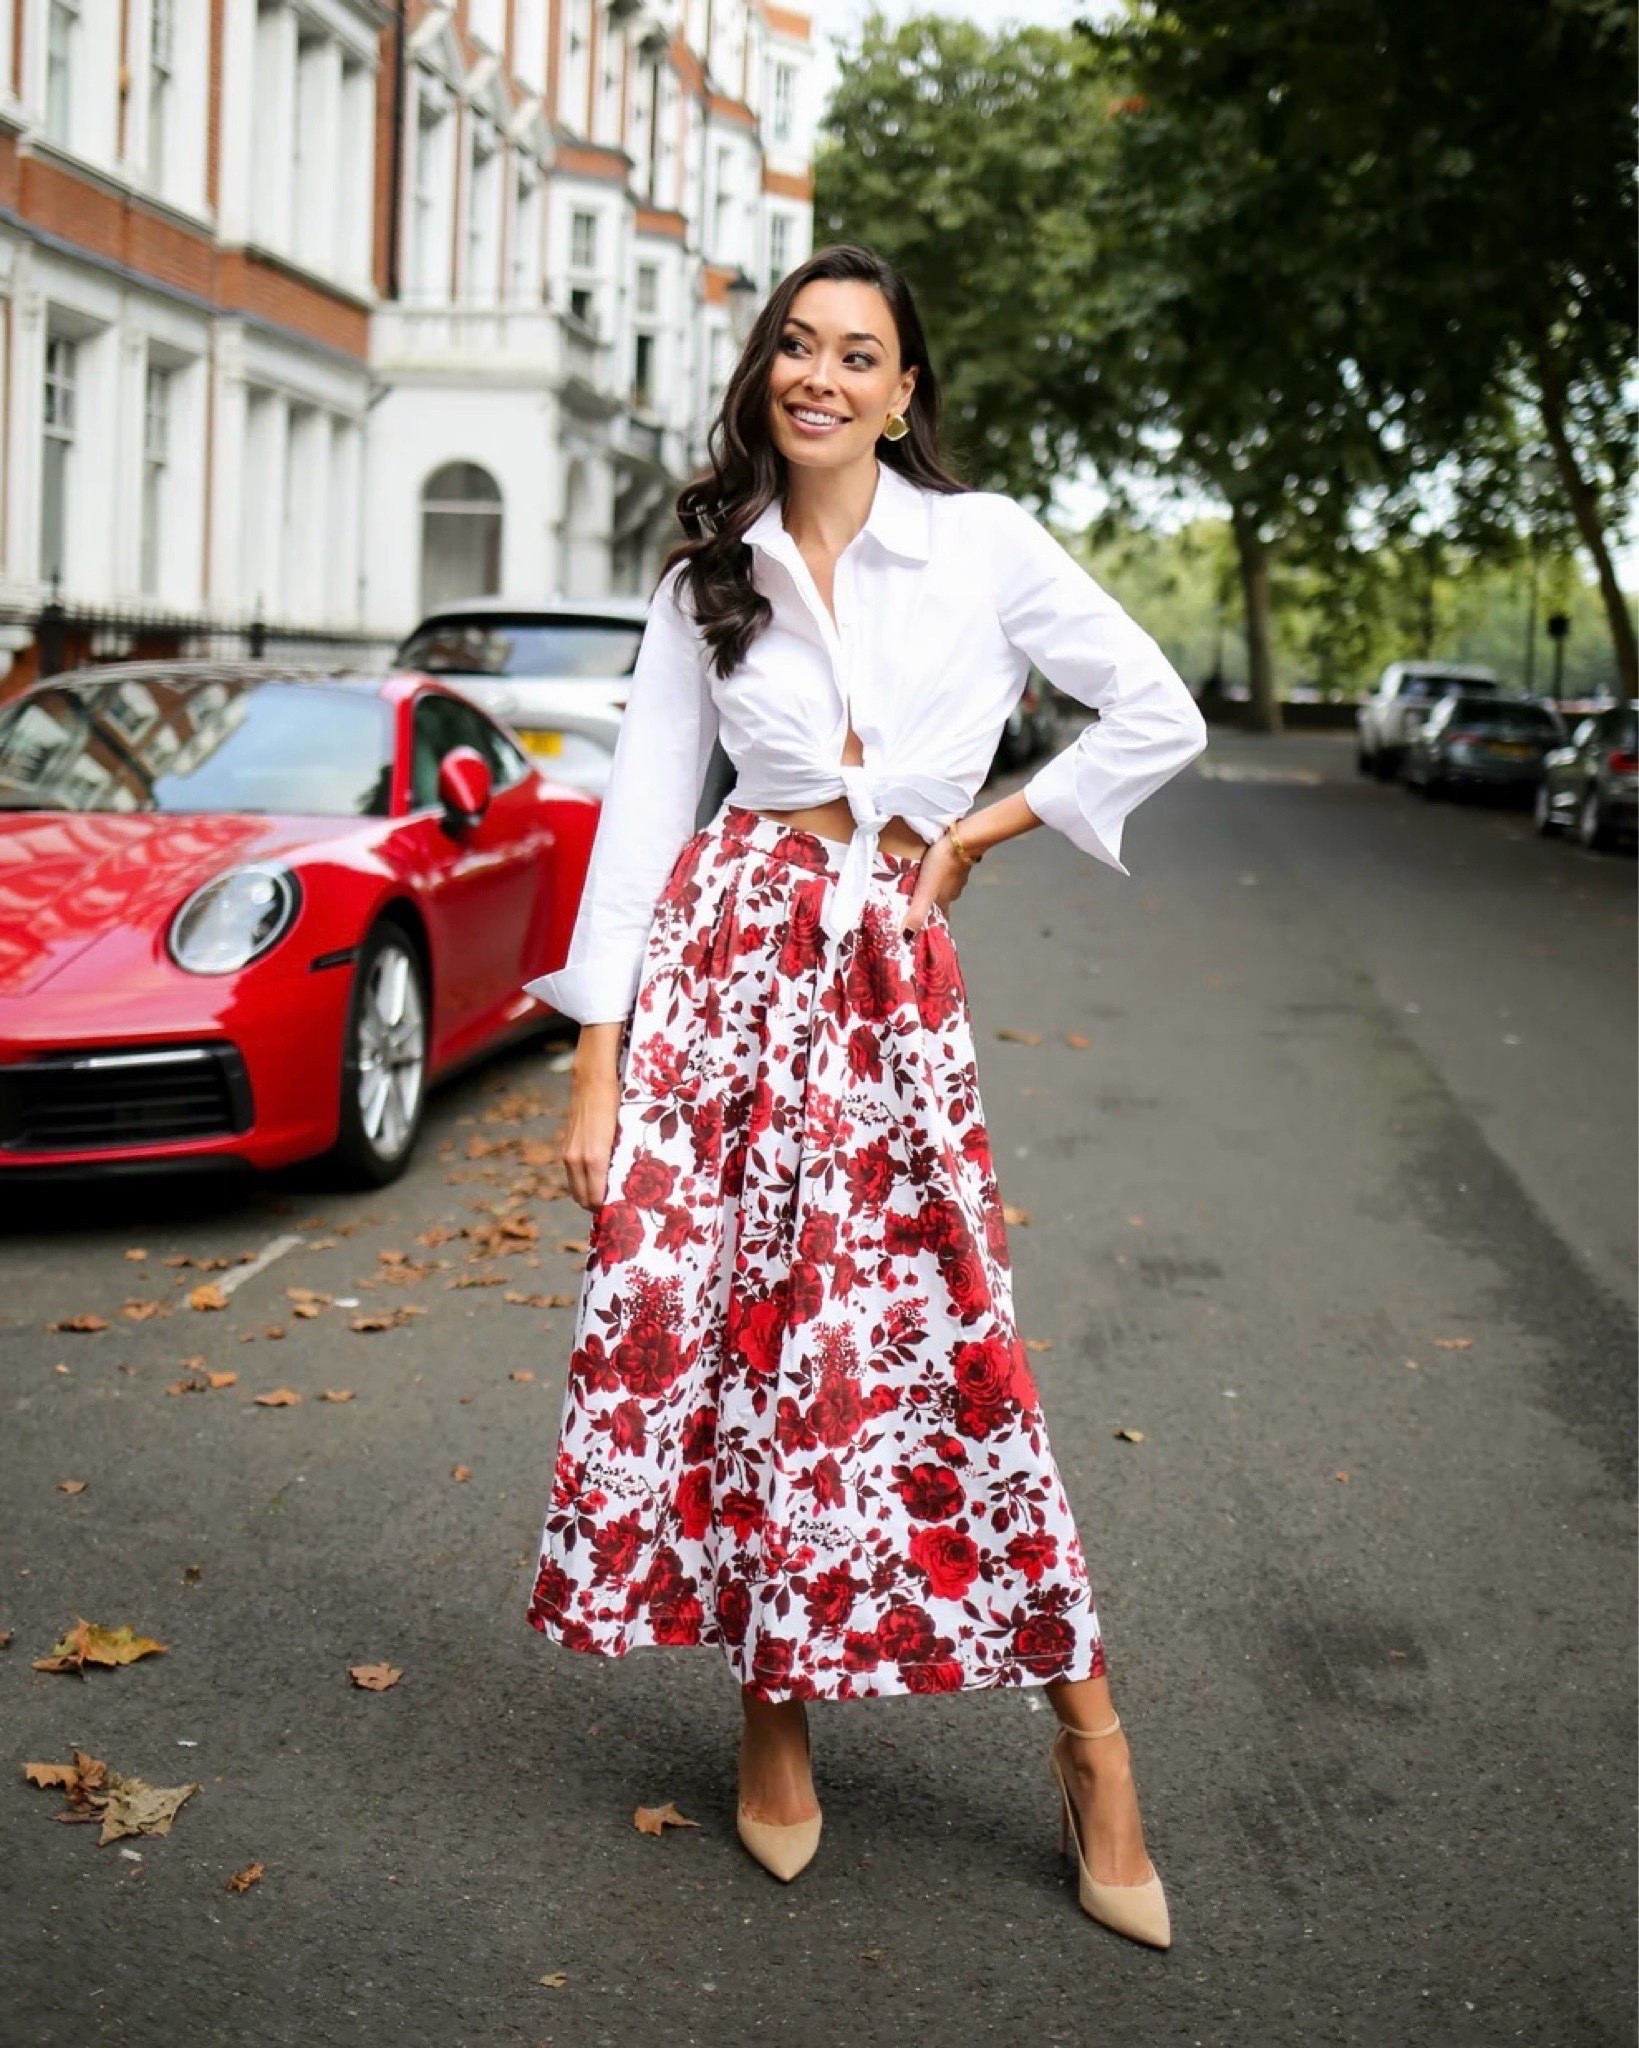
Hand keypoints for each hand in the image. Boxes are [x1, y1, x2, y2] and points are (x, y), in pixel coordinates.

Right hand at [563, 1074, 619, 1209]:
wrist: (593, 1080)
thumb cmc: (616, 1105)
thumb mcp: (623, 1134)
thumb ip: (621, 1160)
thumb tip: (628, 1183)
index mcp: (593, 1159)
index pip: (596, 1198)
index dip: (607, 1210)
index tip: (620, 1214)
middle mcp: (576, 1159)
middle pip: (582, 1198)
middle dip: (596, 1206)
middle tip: (615, 1208)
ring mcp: (568, 1153)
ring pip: (574, 1187)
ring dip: (587, 1194)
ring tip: (607, 1195)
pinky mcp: (565, 1146)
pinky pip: (572, 1174)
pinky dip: (582, 1182)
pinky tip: (596, 1178)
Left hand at [902, 833, 972, 934]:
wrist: (961, 839)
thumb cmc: (942, 865)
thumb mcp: (925, 891)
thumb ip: (917, 913)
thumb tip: (906, 937)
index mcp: (945, 901)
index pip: (938, 919)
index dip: (929, 924)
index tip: (919, 927)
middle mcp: (953, 892)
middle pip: (938, 903)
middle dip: (927, 905)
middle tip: (911, 902)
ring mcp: (958, 877)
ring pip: (943, 888)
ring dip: (932, 888)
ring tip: (917, 884)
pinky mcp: (958, 861)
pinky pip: (946, 872)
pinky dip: (938, 874)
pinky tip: (930, 868)